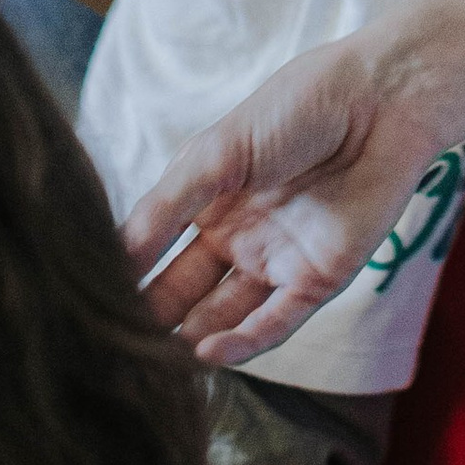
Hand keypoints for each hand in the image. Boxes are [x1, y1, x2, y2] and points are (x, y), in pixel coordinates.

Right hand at [124, 35, 437, 363]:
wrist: (381, 101)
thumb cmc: (298, 106)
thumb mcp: (219, 149)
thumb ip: (169, 203)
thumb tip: (113, 255)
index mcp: (207, 199)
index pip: (153, 248)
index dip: (123, 276)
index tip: (83, 307)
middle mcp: (236, 235)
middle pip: (182, 290)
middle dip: (150, 318)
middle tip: (111, 352)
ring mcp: (275, 261)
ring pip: (222, 316)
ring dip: (189, 340)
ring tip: (154, 363)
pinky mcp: (317, 281)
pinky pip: (273, 324)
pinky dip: (241, 343)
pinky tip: (205, 354)